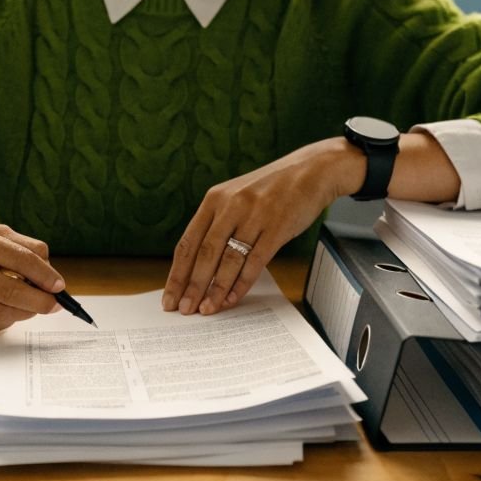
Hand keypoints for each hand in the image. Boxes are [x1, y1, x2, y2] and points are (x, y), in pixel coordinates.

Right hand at [0, 208, 64, 332]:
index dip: (43, 275)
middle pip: (7, 288)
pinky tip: (7, 314)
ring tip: (31, 309)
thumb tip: (50, 269)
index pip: (17, 257)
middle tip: (53, 305)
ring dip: (20, 314)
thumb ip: (21, 246)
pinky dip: (0, 323)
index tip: (59, 286)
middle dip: (37, 300)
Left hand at [162, 139, 359, 315]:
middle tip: (184, 309)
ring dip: (215, 289)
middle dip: (192, 286)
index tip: (169, 295)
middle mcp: (230, 206)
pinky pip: (255, 262)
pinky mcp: (276, 227)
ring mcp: (254, 216)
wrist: (311, 171)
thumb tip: (198, 266)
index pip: (188, 243)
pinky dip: (242, 284)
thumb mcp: (236, 197)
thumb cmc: (272, 188)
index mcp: (214, 199)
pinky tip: (233, 298)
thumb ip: (218, 223)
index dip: (177, 273)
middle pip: (204, 254)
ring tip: (207, 309)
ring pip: (228, 261)